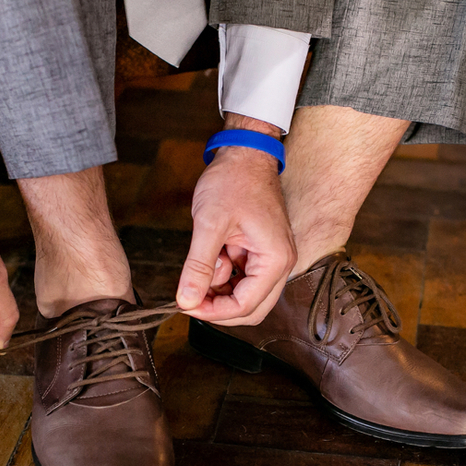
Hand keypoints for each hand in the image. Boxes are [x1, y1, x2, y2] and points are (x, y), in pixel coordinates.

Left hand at [176, 117, 295, 325]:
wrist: (245, 153)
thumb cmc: (233, 181)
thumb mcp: (209, 224)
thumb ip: (198, 267)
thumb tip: (186, 302)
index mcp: (275, 260)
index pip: (245, 306)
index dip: (213, 312)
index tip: (185, 305)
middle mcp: (280, 264)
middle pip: (250, 309)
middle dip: (217, 306)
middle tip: (189, 296)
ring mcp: (272, 259)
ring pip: (244, 295)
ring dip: (219, 288)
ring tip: (205, 258)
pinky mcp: (261, 253)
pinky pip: (241, 278)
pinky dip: (222, 274)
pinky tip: (212, 252)